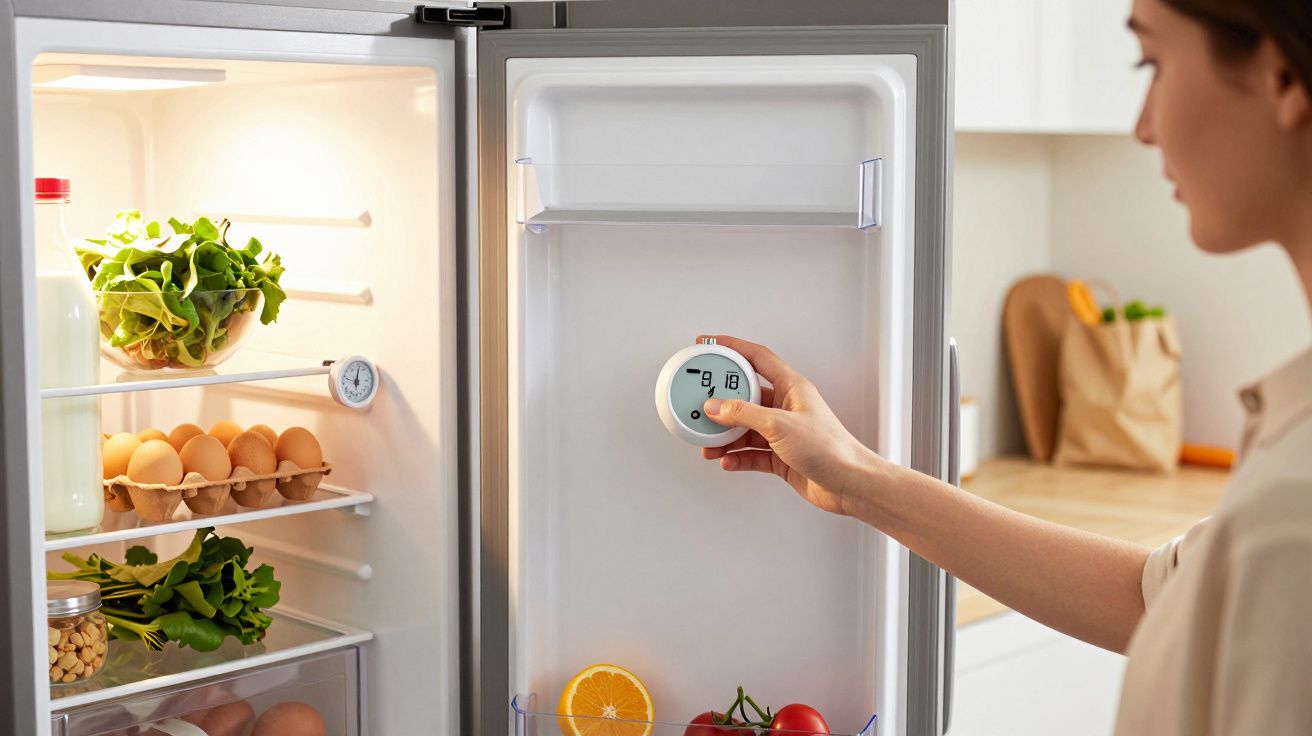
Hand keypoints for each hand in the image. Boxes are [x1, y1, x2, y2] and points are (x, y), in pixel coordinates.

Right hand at [698, 334, 878, 516]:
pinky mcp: (781, 455)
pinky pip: (751, 452)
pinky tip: (728, 460)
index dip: (732, 347)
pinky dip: (737, 456)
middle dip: (720, 403)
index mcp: (791, 387)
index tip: (709, 344)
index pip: (757, 357)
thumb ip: (743, 414)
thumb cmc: (830, 448)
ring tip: (709, 443)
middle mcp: (786, 406)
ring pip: (744, 428)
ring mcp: (783, 432)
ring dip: (725, 436)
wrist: (848, 483)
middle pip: (745, 396)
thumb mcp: (779, 424)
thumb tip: (716, 406)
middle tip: (700, 405)